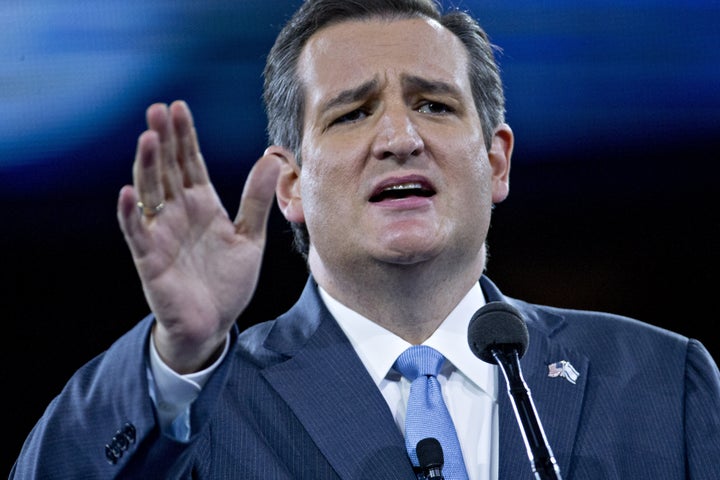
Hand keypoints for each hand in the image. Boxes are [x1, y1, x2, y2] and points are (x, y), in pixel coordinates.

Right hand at [117, 100, 280, 372]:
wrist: (214, 324)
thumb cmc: (228, 282)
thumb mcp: (250, 238)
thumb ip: (256, 200)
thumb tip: (273, 158)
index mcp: (202, 205)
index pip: (191, 163)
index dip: (185, 136)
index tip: (179, 106)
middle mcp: (179, 213)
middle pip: (168, 169)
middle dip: (164, 140)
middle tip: (158, 108)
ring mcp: (162, 234)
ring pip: (150, 193)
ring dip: (148, 166)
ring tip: (149, 137)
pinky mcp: (150, 259)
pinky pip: (137, 233)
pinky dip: (132, 214)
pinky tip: (128, 192)